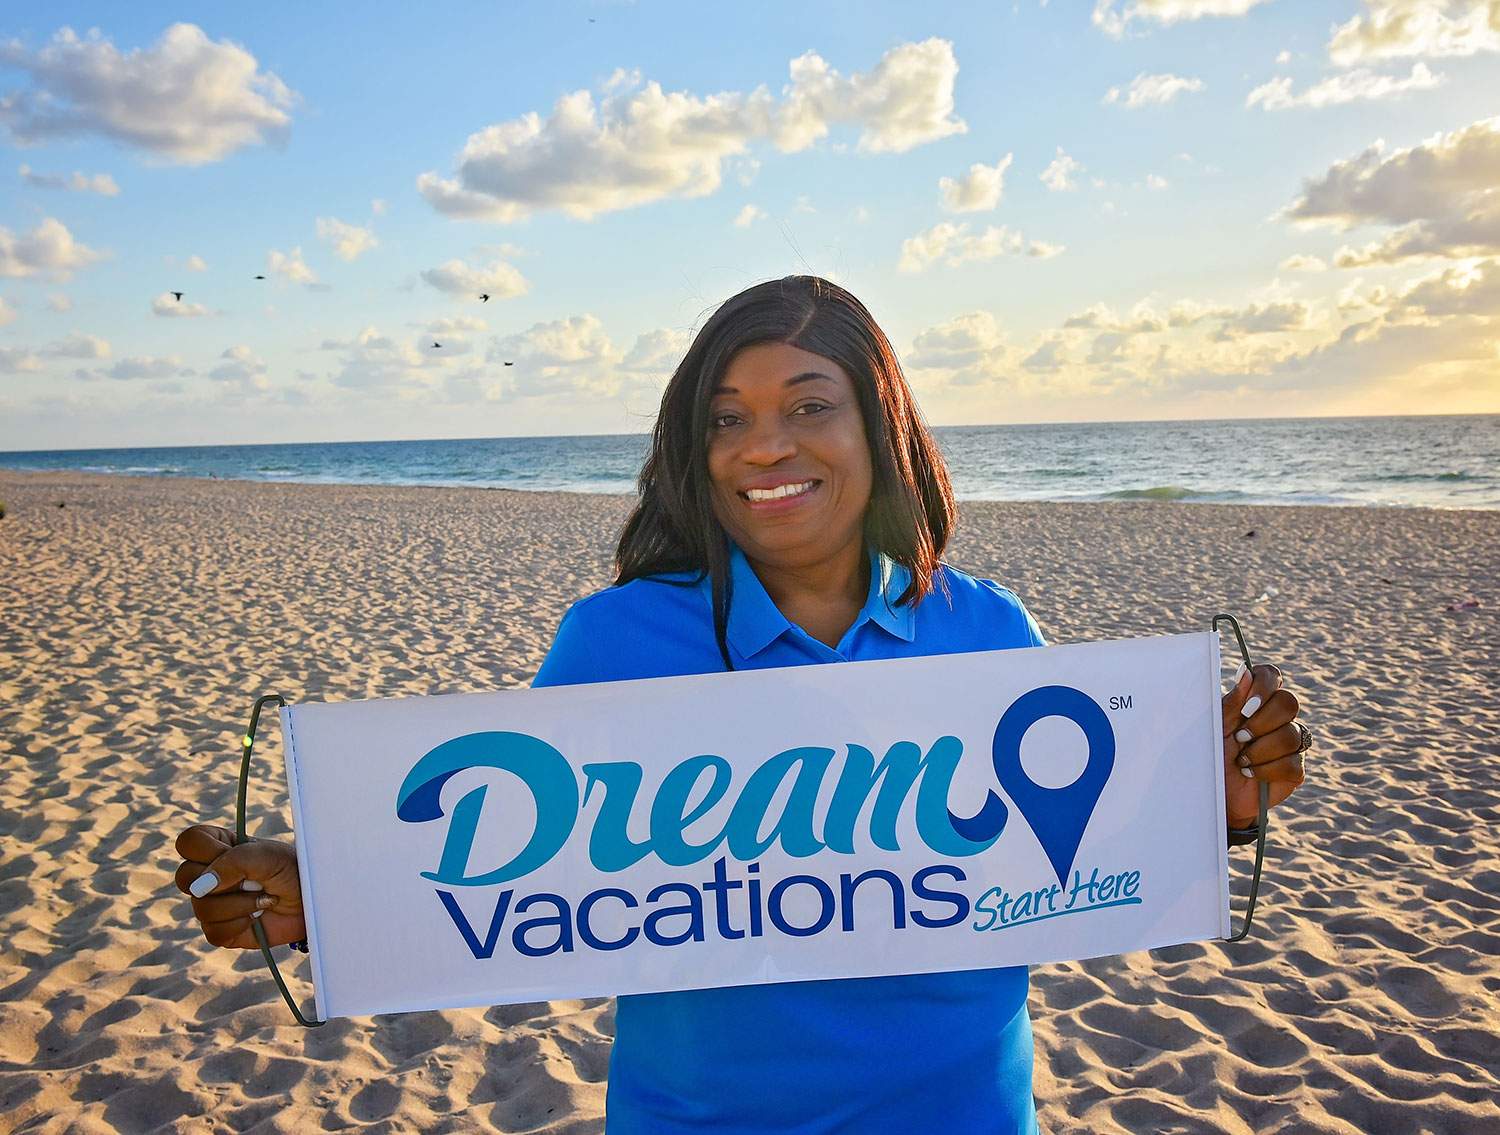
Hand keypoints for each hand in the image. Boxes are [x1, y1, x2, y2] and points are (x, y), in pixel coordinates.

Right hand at [174, 824, 305, 948]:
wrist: (311, 902)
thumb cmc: (291, 871)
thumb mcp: (267, 856)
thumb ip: (234, 861)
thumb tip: (203, 885)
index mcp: (219, 849)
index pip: (188, 842)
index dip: (205, 849)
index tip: (230, 851)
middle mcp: (210, 875)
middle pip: (184, 877)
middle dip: (223, 881)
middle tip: (252, 879)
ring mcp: (213, 903)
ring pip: (201, 907)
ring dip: (240, 904)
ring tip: (264, 898)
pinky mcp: (221, 930)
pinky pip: (213, 932)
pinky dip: (240, 924)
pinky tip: (257, 916)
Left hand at [1222, 663, 1305, 827]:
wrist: (1214, 792)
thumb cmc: (1211, 754)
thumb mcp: (1216, 727)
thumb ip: (1232, 702)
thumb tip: (1245, 673)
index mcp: (1256, 701)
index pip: (1272, 676)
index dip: (1265, 685)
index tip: (1247, 705)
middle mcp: (1277, 718)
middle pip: (1289, 703)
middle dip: (1262, 722)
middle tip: (1239, 737)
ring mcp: (1290, 743)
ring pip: (1293, 735)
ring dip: (1261, 750)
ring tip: (1240, 760)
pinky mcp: (1295, 769)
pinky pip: (1293, 763)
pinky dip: (1266, 770)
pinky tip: (1250, 773)